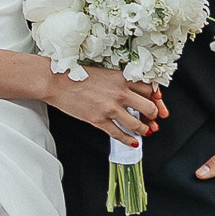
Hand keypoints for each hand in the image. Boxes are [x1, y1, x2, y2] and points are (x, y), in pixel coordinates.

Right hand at [43, 65, 165, 141]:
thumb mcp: (103, 73)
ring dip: (143, 130)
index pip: (150, 89)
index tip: (159, 105)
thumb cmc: (75, 74)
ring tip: (144, 131)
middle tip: (153, 120)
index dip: (157, 99)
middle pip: (149, 108)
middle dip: (153, 116)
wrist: (55, 81)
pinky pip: (119, 134)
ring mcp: (110, 108)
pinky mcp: (99, 120)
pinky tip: (132, 142)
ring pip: (137, 124)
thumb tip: (132, 95)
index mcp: (121, 78)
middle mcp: (119, 93)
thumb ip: (119, 82)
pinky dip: (128, 140)